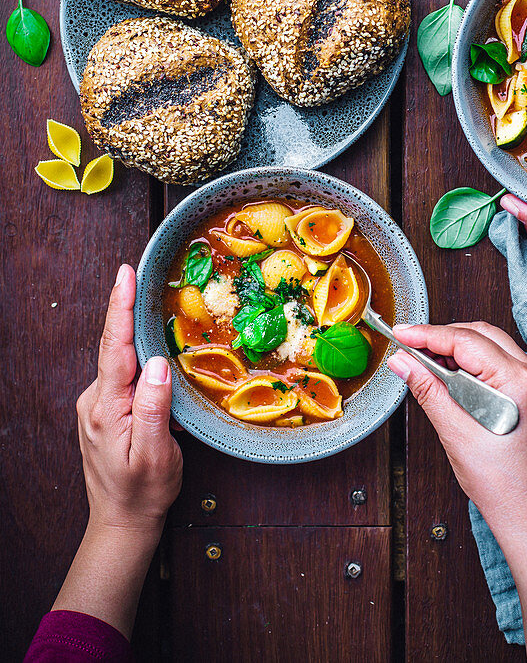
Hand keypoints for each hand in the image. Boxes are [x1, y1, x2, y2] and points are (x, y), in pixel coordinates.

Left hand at [53, 264, 181, 637]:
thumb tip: (159, 364)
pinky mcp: (105, 409)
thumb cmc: (143, 493)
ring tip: (153, 304)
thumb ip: (155, 408)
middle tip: (140, 274)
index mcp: (106, 408)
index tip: (125, 274)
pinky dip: (139, 358)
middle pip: (115, 346)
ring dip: (137, 335)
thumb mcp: (155, 454)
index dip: (120, 307)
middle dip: (127, 308)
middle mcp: (95, 400)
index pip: (114, 347)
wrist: (121, 523)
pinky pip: (124, 374)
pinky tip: (155, 352)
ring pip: (121, 360)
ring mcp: (97, 404)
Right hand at [388, 323, 526, 661]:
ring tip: (427, 361)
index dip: (428, 335)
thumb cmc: (502, 486)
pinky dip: (475, 362)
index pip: (466, 341)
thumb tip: (403, 362)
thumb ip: (428, 391)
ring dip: (459, 348)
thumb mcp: (456, 435)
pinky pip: (502, 361)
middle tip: (410, 347)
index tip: (402, 334)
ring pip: (492, 344)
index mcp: (521, 383)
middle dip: (443, 337)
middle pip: (482, 335)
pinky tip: (453, 374)